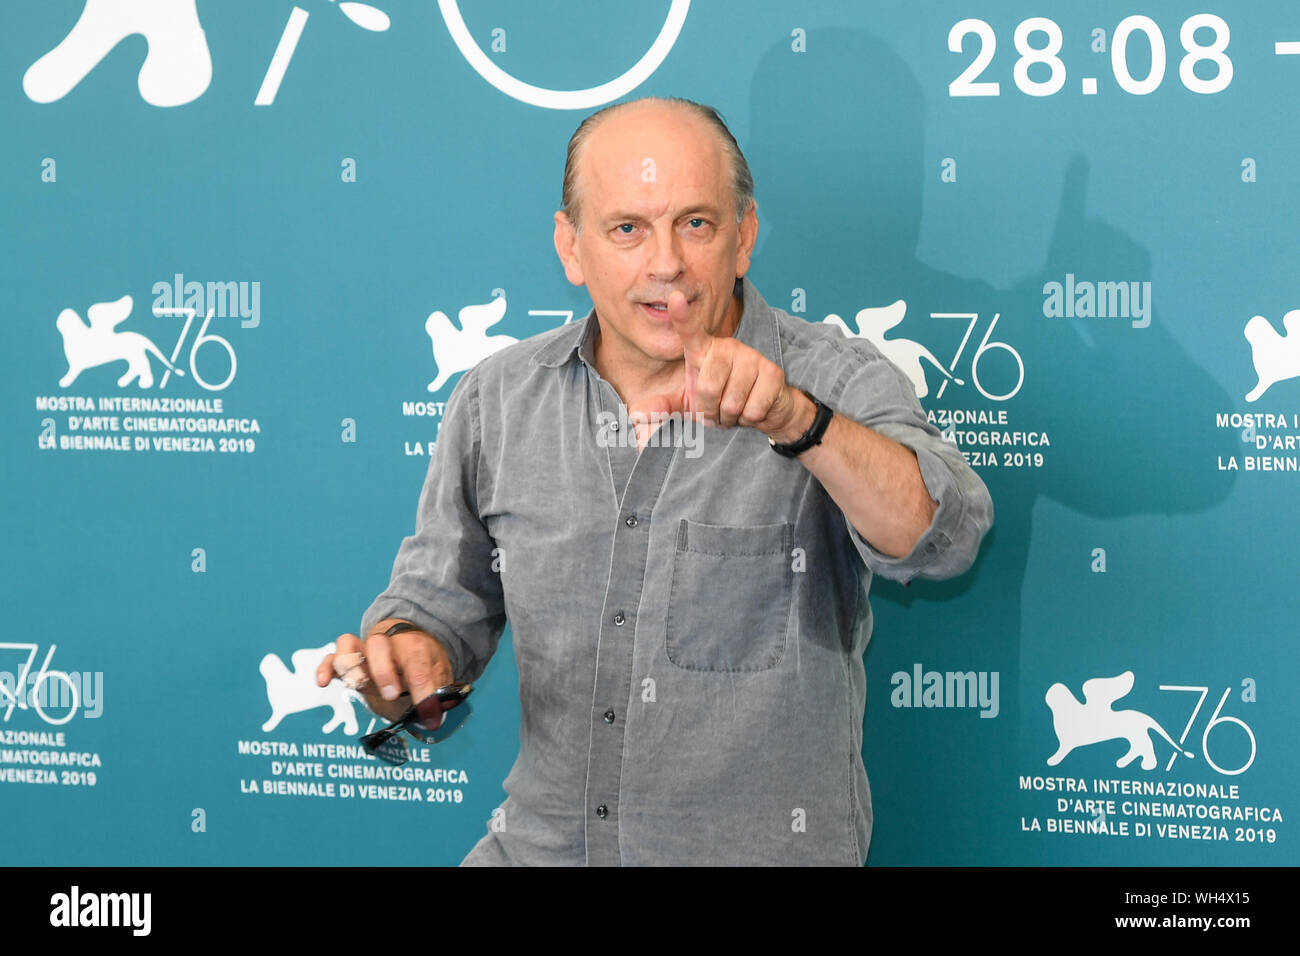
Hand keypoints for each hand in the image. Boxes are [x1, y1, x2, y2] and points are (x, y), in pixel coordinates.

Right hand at [316, 620, 454, 726]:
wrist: (408, 644)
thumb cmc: (422, 662)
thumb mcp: (437, 674)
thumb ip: (437, 692)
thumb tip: (435, 716)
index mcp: (414, 646)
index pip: (417, 662)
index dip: (423, 687)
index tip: (428, 709)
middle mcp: (386, 645)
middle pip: (378, 645)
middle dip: (383, 671)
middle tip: (392, 695)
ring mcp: (364, 652)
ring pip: (348, 643)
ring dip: (348, 663)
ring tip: (354, 684)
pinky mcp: (347, 661)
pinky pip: (330, 658)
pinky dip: (325, 668)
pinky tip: (323, 682)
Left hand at [628, 290, 811, 441]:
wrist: (764, 408)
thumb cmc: (720, 400)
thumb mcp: (688, 403)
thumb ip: (663, 406)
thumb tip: (635, 415)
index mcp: (703, 351)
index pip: (690, 331)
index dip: (682, 315)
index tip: (674, 297)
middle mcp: (727, 347)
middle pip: (708, 388)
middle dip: (711, 412)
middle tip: (718, 411)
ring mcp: (752, 357)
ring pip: (731, 403)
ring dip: (730, 418)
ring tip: (735, 409)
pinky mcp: (772, 373)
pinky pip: (752, 410)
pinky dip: (749, 420)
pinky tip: (753, 409)